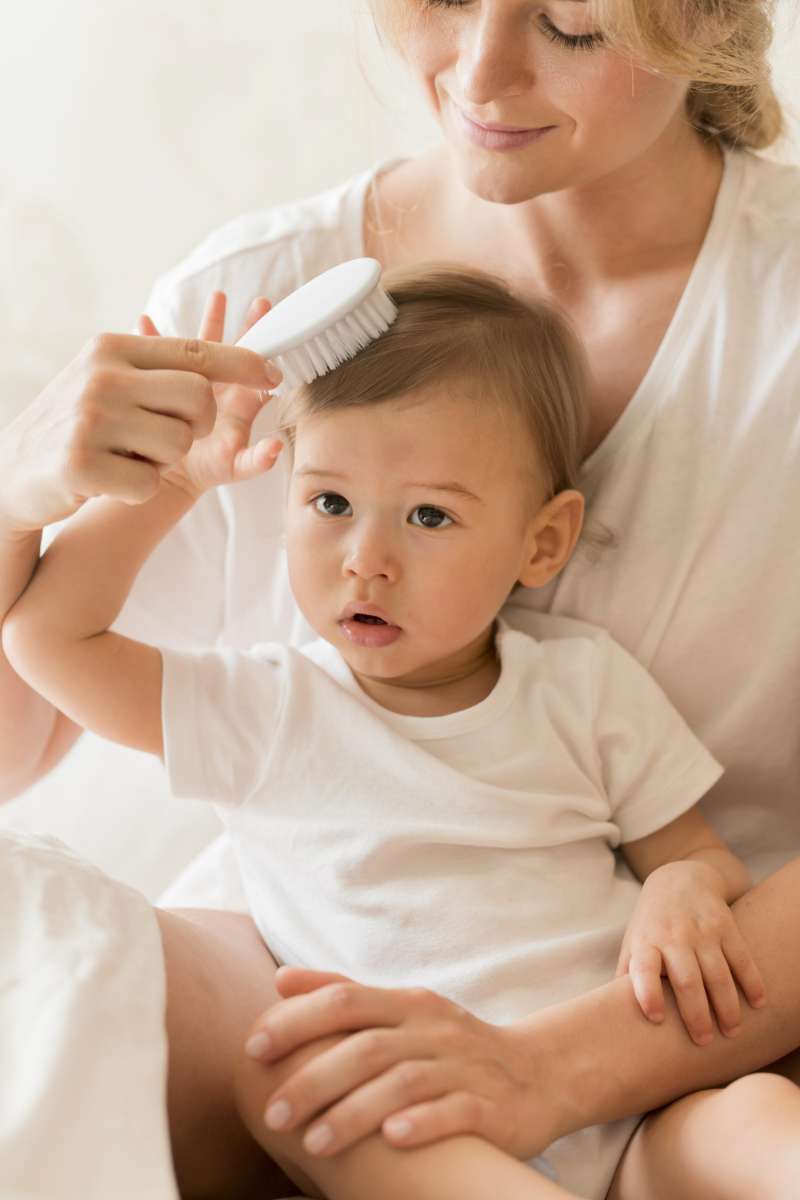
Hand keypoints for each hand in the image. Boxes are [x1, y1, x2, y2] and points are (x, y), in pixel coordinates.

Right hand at [0, 297, 279, 532]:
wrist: (8, 472)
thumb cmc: (74, 428)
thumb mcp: (106, 381)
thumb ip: (158, 370)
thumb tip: (234, 364)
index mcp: (111, 349)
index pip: (194, 351)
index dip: (242, 362)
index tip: (273, 372)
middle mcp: (101, 376)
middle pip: (198, 400)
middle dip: (197, 425)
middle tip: (164, 436)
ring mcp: (89, 419)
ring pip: (178, 444)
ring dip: (161, 461)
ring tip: (124, 455)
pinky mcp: (81, 464)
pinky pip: (149, 482)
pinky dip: (136, 489)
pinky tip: (106, 480)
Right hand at [137, 291, 282, 498]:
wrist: (172, 475)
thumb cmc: (207, 470)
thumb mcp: (233, 467)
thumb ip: (255, 460)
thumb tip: (277, 449)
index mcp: (240, 399)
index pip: (255, 365)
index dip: (264, 341)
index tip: (268, 311)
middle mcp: (219, 386)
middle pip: (230, 348)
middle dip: (239, 322)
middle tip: (256, 298)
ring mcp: (192, 383)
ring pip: (197, 347)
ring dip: (209, 321)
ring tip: (218, 295)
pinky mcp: (163, 387)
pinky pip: (157, 358)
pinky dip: (152, 338)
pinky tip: (145, 319)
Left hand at [244, 966, 558, 1161]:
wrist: (539, 1073)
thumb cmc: (451, 1046)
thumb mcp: (402, 1011)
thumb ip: (343, 994)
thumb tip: (279, 980)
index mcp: (407, 1003)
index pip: (345, 999)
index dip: (297, 1020)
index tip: (254, 1048)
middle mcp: (432, 1029)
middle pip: (366, 1047)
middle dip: (314, 1080)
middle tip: (273, 1113)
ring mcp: (463, 1066)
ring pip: (403, 1083)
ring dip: (355, 1112)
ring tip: (314, 1144)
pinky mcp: (490, 1106)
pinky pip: (454, 1112)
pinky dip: (422, 1123)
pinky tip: (392, 1140)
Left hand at [615, 861, 766, 1044]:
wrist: (679, 879)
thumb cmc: (652, 923)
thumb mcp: (633, 942)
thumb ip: (627, 975)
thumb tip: (612, 1013)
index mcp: (647, 942)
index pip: (644, 968)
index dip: (647, 993)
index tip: (655, 1019)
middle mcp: (674, 937)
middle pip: (687, 979)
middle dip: (696, 1014)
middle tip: (703, 1041)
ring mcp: (702, 931)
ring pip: (718, 973)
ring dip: (727, 1006)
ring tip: (731, 1032)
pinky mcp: (727, 926)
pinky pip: (742, 958)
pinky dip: (752, 982)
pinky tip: (758, 1004)